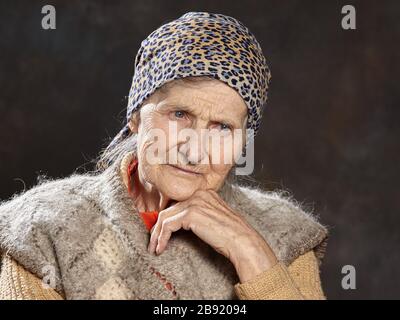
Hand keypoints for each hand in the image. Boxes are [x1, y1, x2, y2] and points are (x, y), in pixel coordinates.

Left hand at [148, 189, 277, 282]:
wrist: (242, 241)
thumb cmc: (231, 235)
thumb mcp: (213, 219)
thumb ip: (198, 216)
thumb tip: (178, 223)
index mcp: (205, 193)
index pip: (178, 205)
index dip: (166, 220)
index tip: (160, 233)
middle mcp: (199, 194)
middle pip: (169, 209)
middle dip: (158, 227)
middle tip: (154, 242)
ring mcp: (194, 202)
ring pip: (165, 217)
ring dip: (157, 234)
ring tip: (155, 247)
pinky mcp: (190, 213)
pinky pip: (168, 225)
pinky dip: (162, 238)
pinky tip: (161, 248)